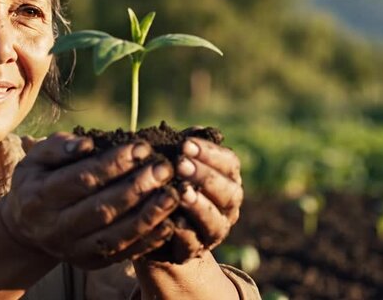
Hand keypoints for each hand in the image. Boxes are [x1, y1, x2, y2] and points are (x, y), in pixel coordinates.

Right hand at [0, 132, 179, 268]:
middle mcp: (55, 228)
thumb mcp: (37, 158)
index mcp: (40, 198)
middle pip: (102, 209)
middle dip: (137, 188)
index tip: (142, 148)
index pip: (82, 180)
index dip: (114, 164)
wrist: (27, 226)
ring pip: (116, 236)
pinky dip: (149, 240)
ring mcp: (73, 250)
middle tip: (164, 168)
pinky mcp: (91, 263)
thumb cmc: (39, 180)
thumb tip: (87, 144)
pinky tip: (169, 221)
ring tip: (173, 194)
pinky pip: (124, 253)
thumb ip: (59, 147)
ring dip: (148, 216)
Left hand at [168, 136, 243, 261]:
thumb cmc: (167, 182)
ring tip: (181, 192)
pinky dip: (183, 233)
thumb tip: (198, 130)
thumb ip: (186, 147)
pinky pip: (192, 244)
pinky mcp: (194, 252)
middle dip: (205, 177)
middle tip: (181, 165)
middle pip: (228, 192)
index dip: (210, 154)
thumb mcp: (174, 161)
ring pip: (215, 221)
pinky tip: (171, 220)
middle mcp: (227, 207)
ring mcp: (213, 232)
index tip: (186, 144)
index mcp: (227, 180)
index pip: (229, 164)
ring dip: (199, 205)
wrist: (152, 224)